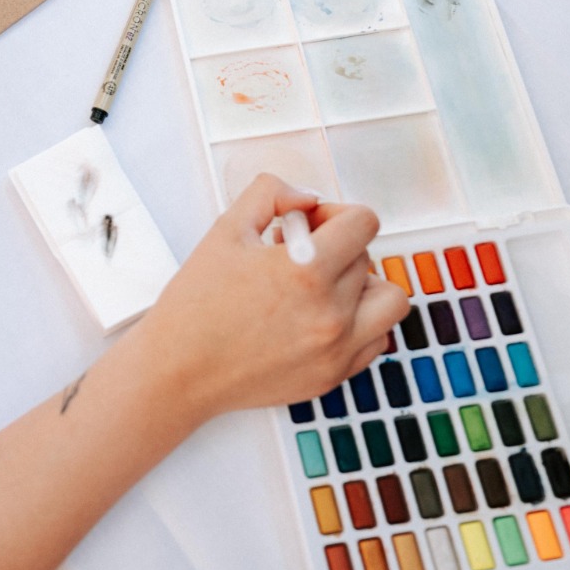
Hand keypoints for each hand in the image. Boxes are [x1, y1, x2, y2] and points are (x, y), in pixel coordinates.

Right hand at [135, 173, 408, 428]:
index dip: (338, 213)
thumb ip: (271, 193)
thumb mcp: (226, 228)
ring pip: (389, 301)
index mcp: (306, 270)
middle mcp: (330, 312)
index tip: (313, 224)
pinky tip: (321, 317)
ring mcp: (337, 348)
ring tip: (325, 288)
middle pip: (367, 257)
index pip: (364, 223)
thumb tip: (308, 197)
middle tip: (297, 257)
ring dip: (364, 286)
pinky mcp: (334, 376)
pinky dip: (359, 323)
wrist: (180, 369)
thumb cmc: (196, 303)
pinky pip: (376, 340)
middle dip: (336, 248)